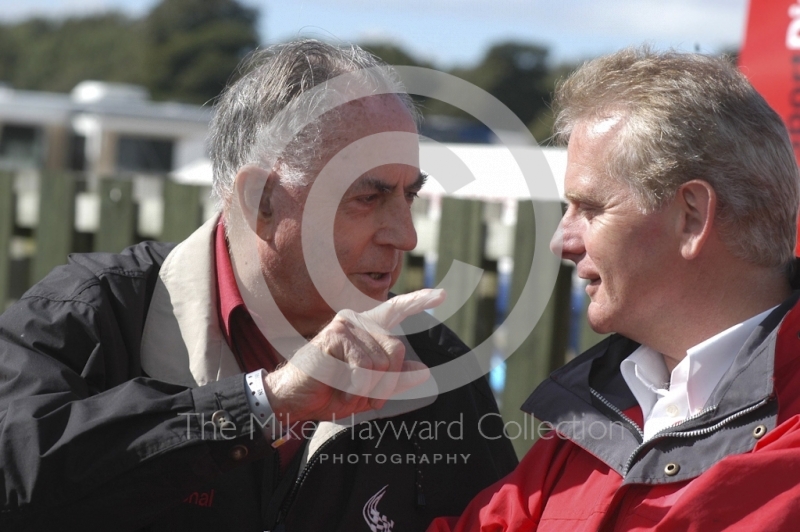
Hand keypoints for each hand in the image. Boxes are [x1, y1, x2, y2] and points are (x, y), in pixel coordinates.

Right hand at [263, 289, 443, 422]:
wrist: (292, 399)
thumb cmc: (329, 391)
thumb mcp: (369, 390)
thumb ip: (395, 380)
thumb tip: (424, 371)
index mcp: (367, 329)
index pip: (396, 310)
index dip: (419, 302)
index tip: (442, 295)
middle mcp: (358, 320)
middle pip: (396, 352)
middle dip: (383, 383)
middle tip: (357, 392)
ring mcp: (346, 325)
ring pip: (381, 364)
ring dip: (365, 388)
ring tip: (342, 387)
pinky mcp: (336, 336)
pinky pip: (364, 369)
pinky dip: (354, 387)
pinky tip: (335, 385)